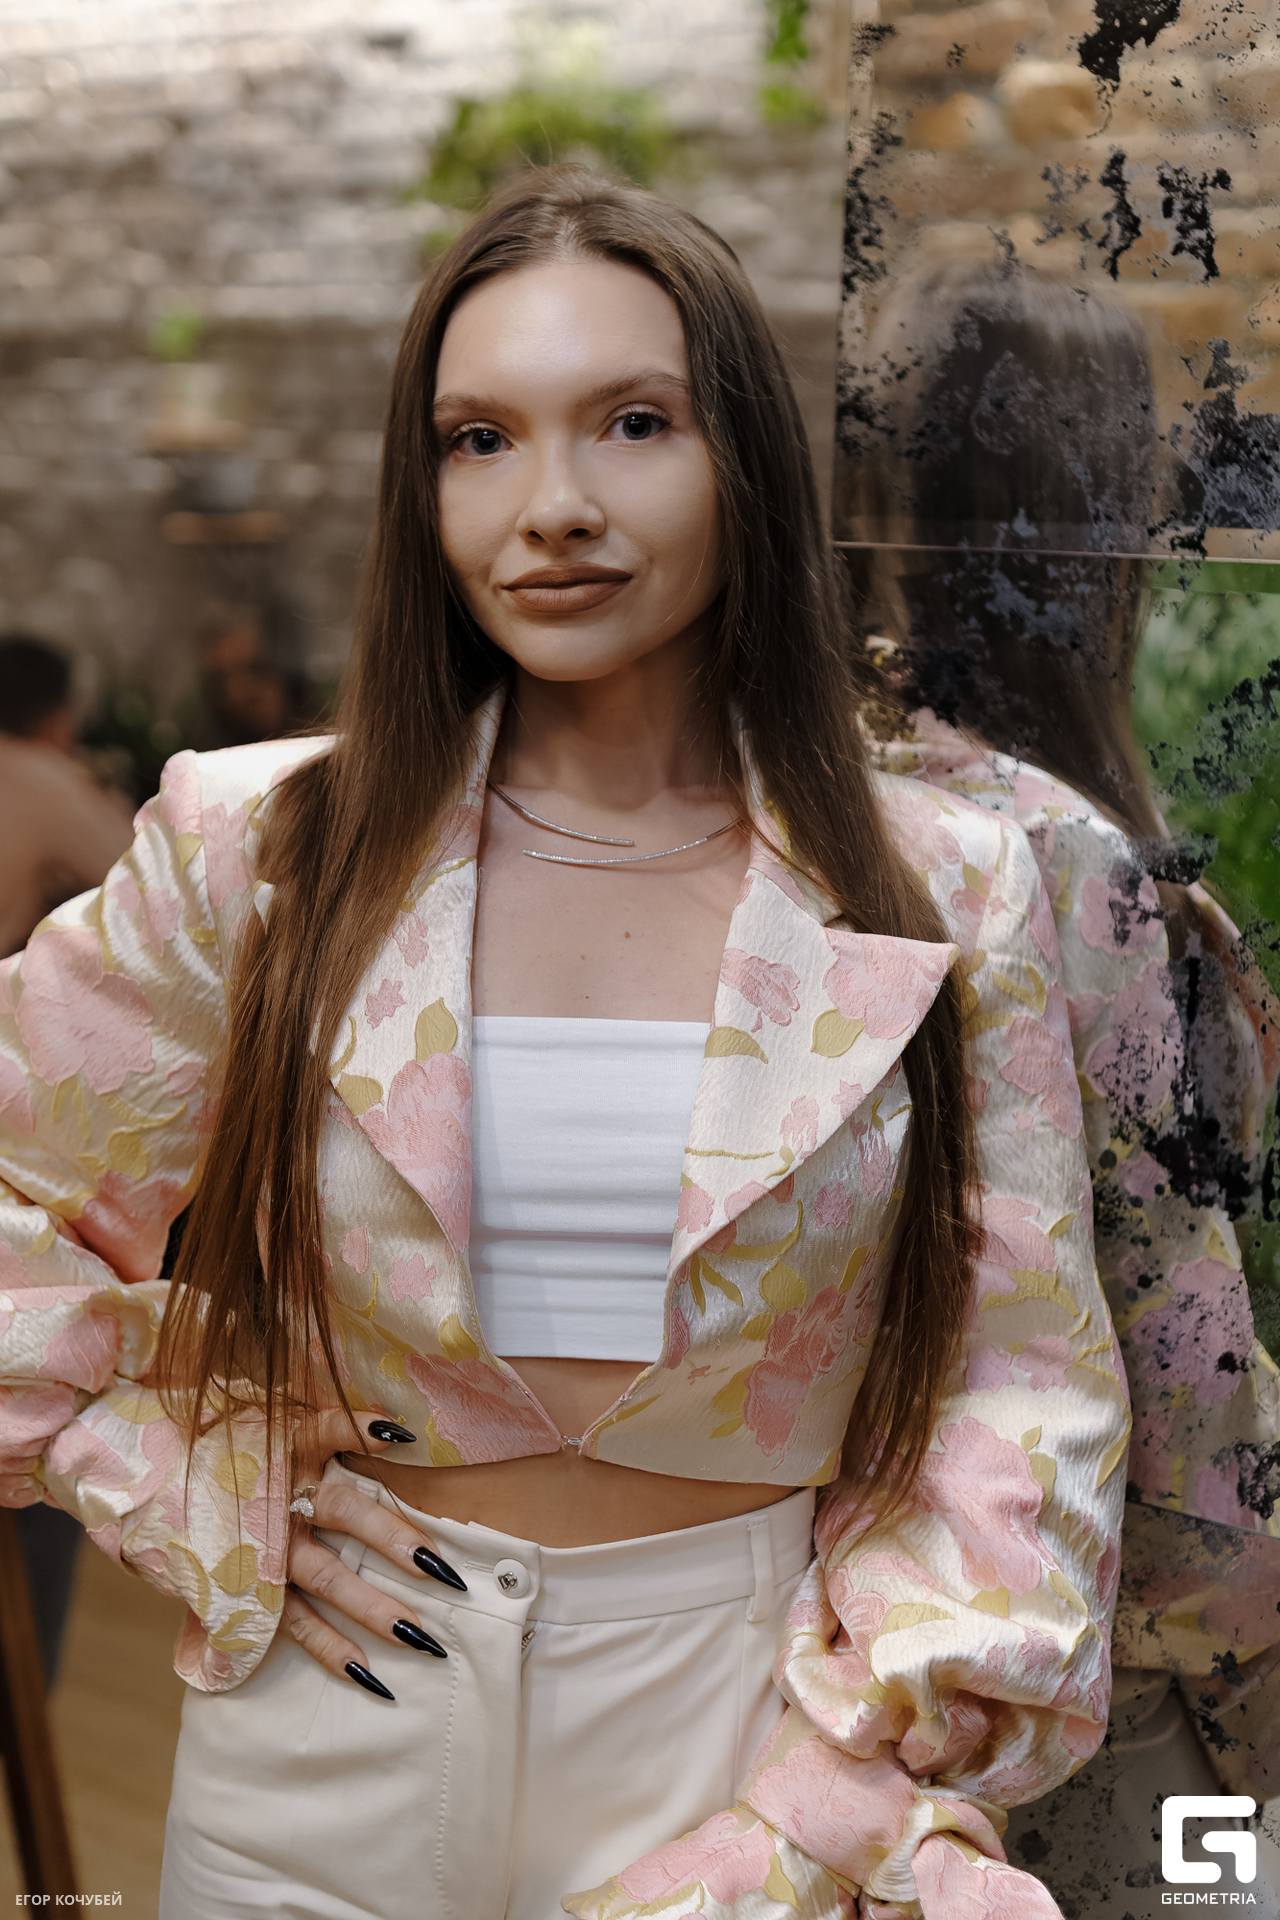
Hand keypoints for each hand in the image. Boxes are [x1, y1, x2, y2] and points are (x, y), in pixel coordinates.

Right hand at [282, 1407, 466, 1698]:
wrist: (180, 1500)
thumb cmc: (254, 1463)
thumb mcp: (284, 1435)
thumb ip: (336, 1431)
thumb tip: (397, 1429)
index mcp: (289, 1452)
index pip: (324, 1432)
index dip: (355, 1429)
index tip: (396, 1434)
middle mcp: (281, 1497)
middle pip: (342, 1512)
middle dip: (392, 1539)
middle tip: (440, 1569)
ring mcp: (266, 1548)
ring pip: (323, 1577)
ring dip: (370, 1607)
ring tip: (416, 1634)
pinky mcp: (253, 1591)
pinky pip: (294, 1623)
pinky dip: (329, 1648)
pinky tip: (366, 1673)